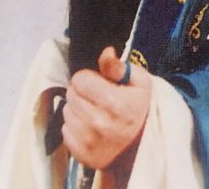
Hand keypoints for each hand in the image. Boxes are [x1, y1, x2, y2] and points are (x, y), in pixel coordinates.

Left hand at [61, 46, 151, 169]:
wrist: (143, 146)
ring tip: (94, 112)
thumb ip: (118, 66)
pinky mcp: (83, 155)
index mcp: (115, 103)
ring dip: (77, 109)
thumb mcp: (139, 82)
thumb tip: (106, 52)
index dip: (88, 77)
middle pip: (71, 94)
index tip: (99, 84)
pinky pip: (65, 132)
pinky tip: (89, 127)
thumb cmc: (139, 108)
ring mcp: (90, 142)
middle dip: (81, 92)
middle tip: (97, 98)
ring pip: (66, 112)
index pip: (79, 79)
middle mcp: (100, 124)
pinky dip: (74, 128)